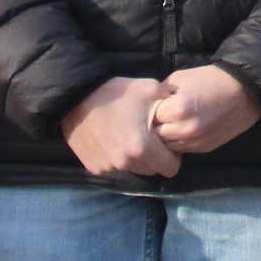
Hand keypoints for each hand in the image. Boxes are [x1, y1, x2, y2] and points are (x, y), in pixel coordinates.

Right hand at [61, 75, 181, 177]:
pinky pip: (115, 168)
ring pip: (134, 171)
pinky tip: (113, 140)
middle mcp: (126, 163)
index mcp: (143, 147)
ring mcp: (109, 167)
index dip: (173, 156)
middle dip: (155, 158)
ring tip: (130, 137)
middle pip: (152, 171)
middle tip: (149, 139)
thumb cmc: (116, 92)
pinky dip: (117, 159)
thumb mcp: (150, 89)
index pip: (171, 168)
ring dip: (136, 159)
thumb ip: (171, 103)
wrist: (76, 98)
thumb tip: (184, 111)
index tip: (166, 143)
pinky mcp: (94, 168)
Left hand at [150, 65, 260, 154]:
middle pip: (155, 138)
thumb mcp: (182, 78)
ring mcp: (195, 142)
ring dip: (164, 139)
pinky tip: (180, 131)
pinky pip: (182, 150)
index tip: (150, 108)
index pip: (148, 119)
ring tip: (168, 126)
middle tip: (156, 119)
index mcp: (177, 110)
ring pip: (167, 149)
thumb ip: (161, 93)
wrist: (245, 91)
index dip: (147, 112)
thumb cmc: (212, 79)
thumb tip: (149, 105)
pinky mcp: (204, 148)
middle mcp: (185, 130)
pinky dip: (178, 142)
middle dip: (153, 128)